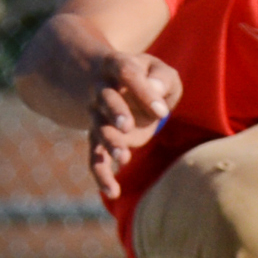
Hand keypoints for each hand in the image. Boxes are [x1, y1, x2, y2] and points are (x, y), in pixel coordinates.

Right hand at [87, 51, 181, 198]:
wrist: (112, 84)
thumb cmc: (146, 78)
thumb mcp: (160, 72)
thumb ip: (163, 79)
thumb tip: (156, 91)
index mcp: (118, 66)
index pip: (127, 72)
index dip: (143, 91)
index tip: (162, 112)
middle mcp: (103, 89)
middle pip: (106, 98)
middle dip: (115, 112)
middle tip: (127, 127)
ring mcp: (98, 113)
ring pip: (99, 127)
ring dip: (110, 142)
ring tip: (123, 159)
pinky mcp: (99, 136)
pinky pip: (94, 155)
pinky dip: (101, 174)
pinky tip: (112, 192)